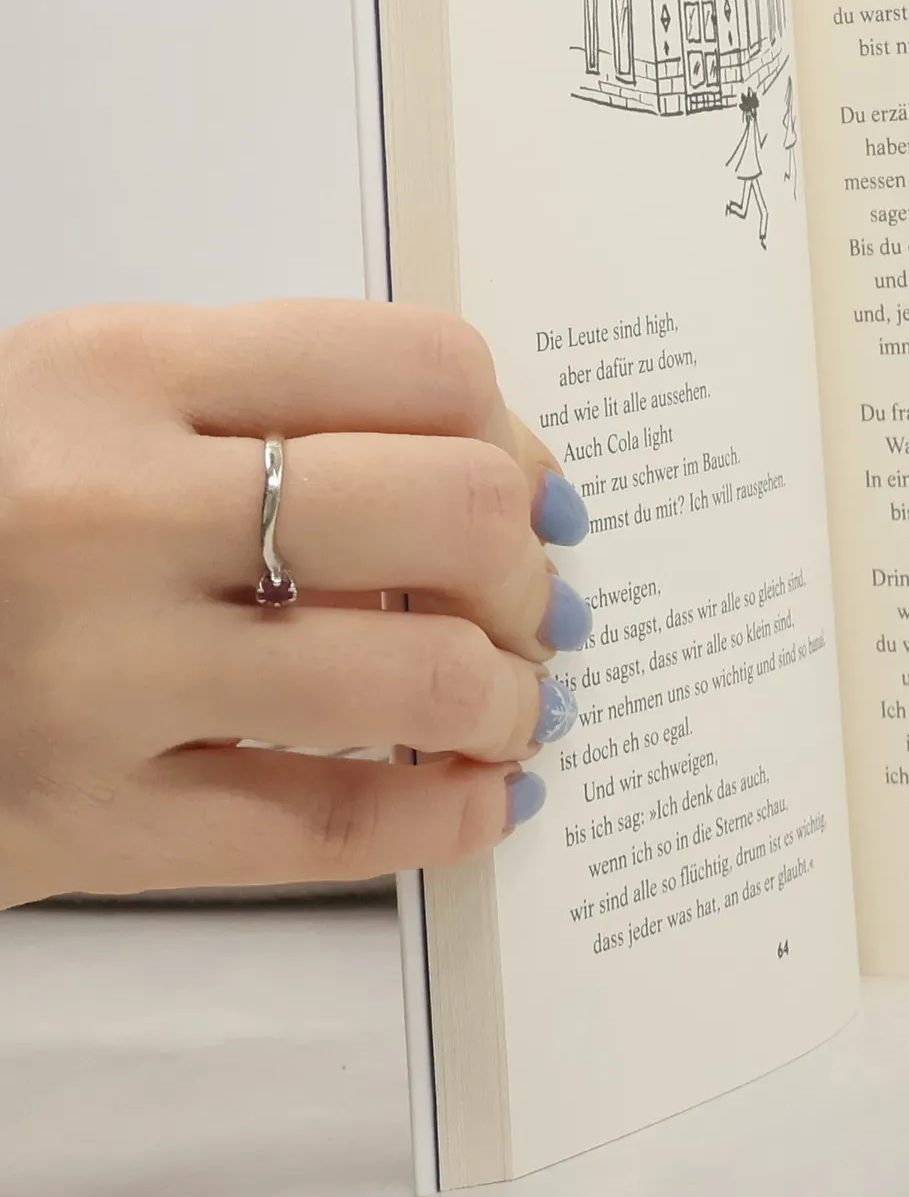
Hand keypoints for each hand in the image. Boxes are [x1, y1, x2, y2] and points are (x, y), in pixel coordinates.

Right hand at [0, 301, 592, 907]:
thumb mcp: (89, 400)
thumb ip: (270, 410)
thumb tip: (501, 479)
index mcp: (120, 370)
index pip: (419, 365)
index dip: (513, 434)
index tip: (527, 484)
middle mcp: (111, 511)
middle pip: (447, 512)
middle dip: (527, 567)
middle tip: (531, 600)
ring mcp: (97, 676)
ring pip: (413, 679)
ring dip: (509, 695)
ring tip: (509, 701)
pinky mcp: (90, 823)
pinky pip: (332, 830)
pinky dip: (451, 815)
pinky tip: (484, 798)